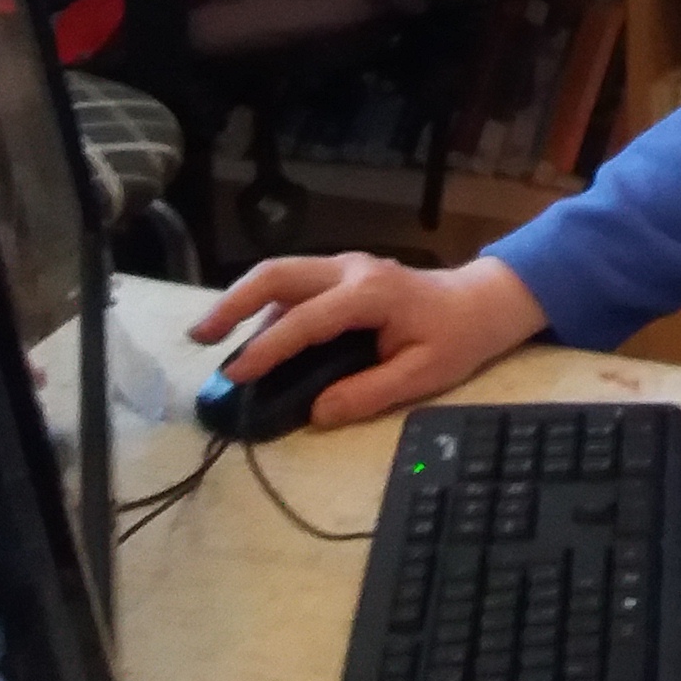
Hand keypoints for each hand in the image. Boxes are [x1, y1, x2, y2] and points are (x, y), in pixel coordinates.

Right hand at [185, 254, 546, 429]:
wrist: (482, 302)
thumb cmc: (456, 337)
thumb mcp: (422, 375)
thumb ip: (368, 394)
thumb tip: (317, 413)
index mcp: (369, 294)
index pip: (304, 321)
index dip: (267, 349)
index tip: (236, 375)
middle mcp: (349, 270)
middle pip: (276, 274)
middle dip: (232, 303)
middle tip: (199, 337)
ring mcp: (344, 267)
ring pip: (280, 274)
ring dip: (243, 302)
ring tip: (214, 341)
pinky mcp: (342, 274)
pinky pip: (295, 285)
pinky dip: (266, 307)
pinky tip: (254, 338)